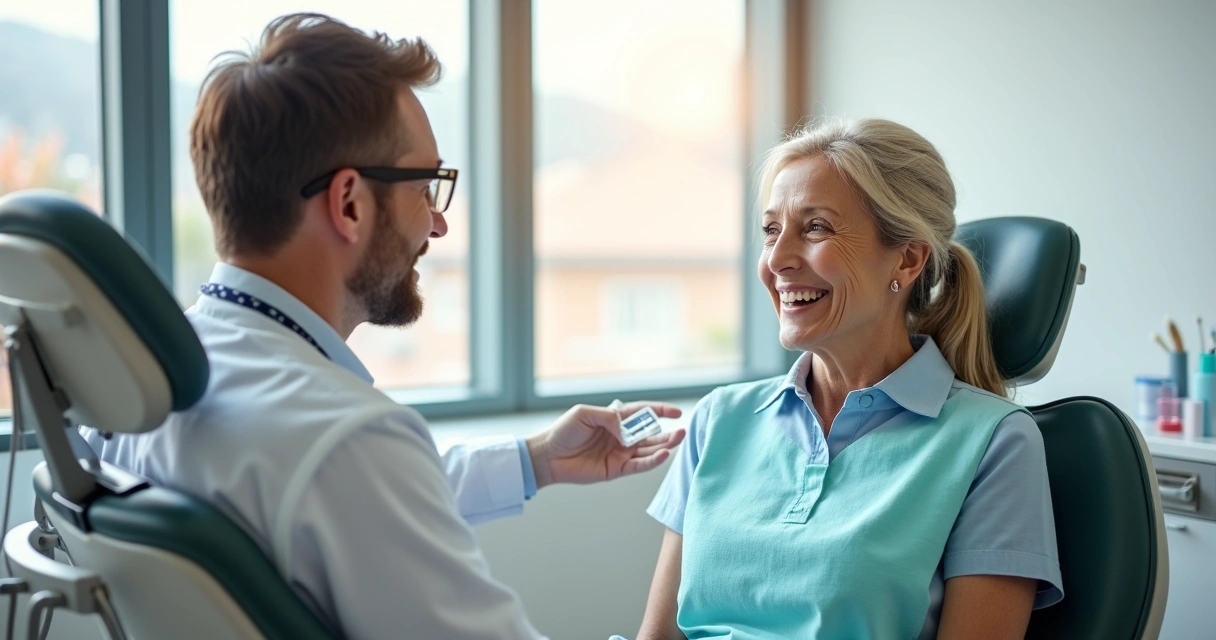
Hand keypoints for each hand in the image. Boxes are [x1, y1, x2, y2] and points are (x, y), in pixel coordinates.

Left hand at [526, 402, 684, 489]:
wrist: (548, 455)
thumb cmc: (563, 431)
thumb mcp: (585, 414)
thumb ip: (609, 417)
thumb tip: (628, 428)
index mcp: (614, 419)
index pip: (642, 414)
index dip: (660, 411)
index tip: (677, 412)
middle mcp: (621, 437)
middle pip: (650, 434)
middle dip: (667, 432)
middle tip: (682, 430)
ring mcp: (620, 454)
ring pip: (648, 450)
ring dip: (664, 446)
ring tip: (678, 440)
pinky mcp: (617, 470)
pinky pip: (639, 465)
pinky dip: (652, 461)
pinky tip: (663, 455)